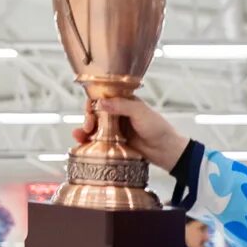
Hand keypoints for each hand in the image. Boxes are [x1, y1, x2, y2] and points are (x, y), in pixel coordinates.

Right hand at [75, 97, 189, 171]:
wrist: (166, 150)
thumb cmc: (158, 128)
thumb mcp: (140, 112)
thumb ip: (121, 106)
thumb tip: (100, 102)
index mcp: (124, 101)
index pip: (103, 96)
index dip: (93, 102)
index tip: (91, 110)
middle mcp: (117, 113)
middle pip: (95, 112)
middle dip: (88, 117)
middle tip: (89, 126)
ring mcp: (114, 128)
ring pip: (94, 126)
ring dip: (84, 129)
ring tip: (81, 136)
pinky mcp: (113, 142)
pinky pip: (97, 139)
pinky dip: (87, 140)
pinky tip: (81, 141)